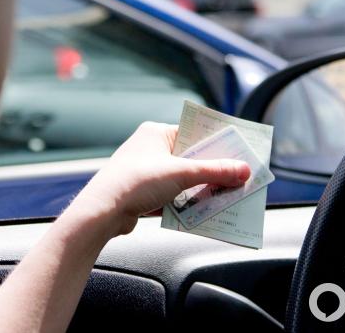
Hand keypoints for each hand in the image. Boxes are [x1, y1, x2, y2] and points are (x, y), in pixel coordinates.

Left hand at [71, 122, 250, 235]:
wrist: (102, 212)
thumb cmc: (135, 182)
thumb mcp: (181, 174)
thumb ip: (214, 171)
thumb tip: (242, 170)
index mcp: (156, 132)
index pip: (194, 133)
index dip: (217, 143)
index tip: (239, 153)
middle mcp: (150, 148)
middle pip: (191, 158)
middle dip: (213, 170)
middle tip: (238, 178)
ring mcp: (146, 172)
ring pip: (183, 179)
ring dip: (201, 188)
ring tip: (225, 196)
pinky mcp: (143, 194)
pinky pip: (173, 195)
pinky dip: (186, 203)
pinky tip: (203, 211)